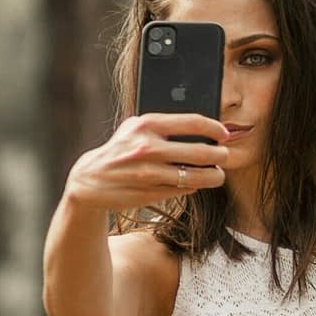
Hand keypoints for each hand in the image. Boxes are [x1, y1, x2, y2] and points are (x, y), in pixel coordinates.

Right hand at [63, 113, 229, 211]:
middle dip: (220, 156)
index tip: (224, 135)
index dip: (215, 129)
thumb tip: (203, 128)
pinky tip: (194, 183)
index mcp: (146, 125)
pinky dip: (193, 186)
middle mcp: (148, 148)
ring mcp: (148, 173)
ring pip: (195, 176)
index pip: (193, 122)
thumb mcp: (136, 128)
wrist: (90, 178)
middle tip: (225, 157)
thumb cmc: (121, 149)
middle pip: (201, 152)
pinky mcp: (148, 193)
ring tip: (217, 175)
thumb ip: (164, 126)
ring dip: (213, 176)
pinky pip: (182, 190)